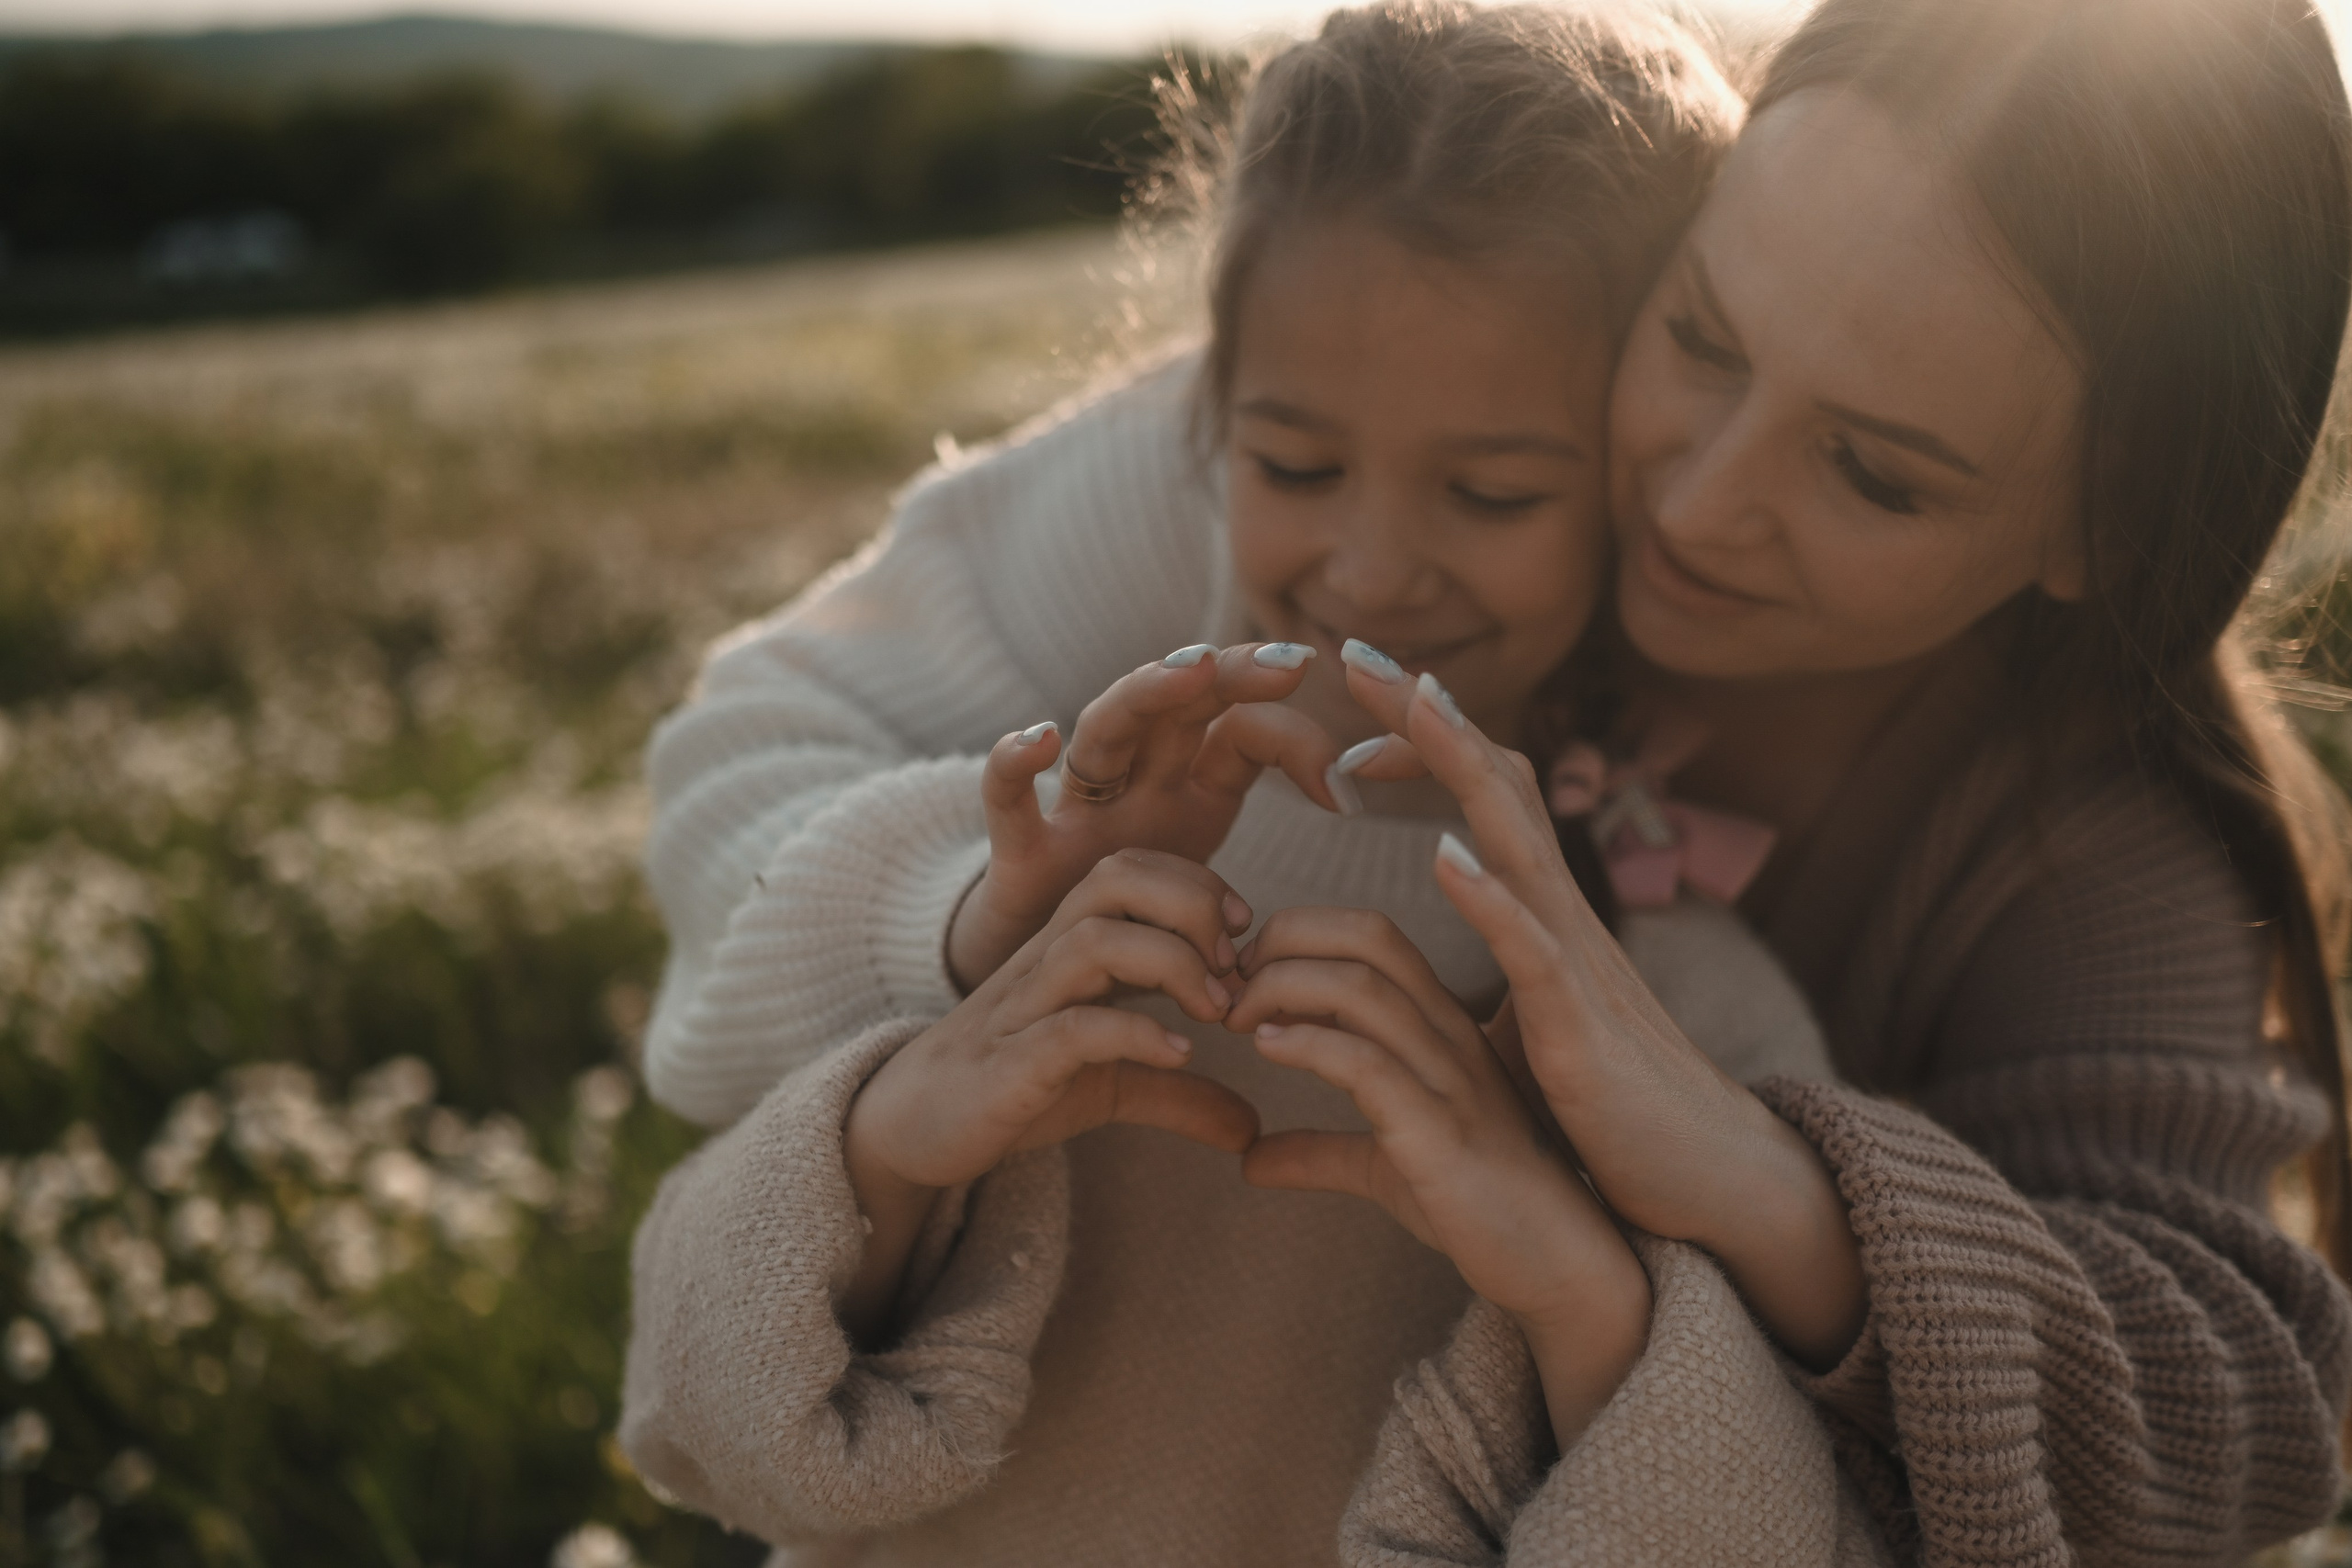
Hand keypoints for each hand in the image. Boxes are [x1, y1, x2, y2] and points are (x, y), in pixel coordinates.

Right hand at [841, 849, 1261, 1340]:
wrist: (913, 1127)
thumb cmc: (1014, 1085)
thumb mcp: (1110, 1084)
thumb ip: (1180, 1094)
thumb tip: (1254, 1128)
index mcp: (1071, 945)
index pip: (1132, 869)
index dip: (1196, 884)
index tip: (1243, 935)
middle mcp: (1047, 959)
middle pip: (1116, 880)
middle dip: (1190, 905)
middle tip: (1235, 964)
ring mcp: (1024, 1007)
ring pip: (1095, 940)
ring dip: (1172, 964)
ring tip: (1217, 1010)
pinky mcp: (1008, 1064)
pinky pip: (1072, 1029)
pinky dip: (1136, 1036)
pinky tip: (1180, 1057)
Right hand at [949, 642, 1350, 990]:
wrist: (1024, 1021)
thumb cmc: (1117, 978)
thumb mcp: (1199, 948)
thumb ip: (1239, 947)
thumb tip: (1290, 1007)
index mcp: (1185, 803)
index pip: (1245, 739)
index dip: (1300, 746)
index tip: (1349, 797)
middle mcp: (1133, 795)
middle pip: (1181, 707)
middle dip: (1234, 675)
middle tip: (1291, 663)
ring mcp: (1075, 820)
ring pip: (1106, 732)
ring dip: (1147, 693)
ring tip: (1192, 670)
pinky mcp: (1019, 862)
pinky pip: (1008, 804)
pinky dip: (1013, 767)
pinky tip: (1041, 739)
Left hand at [1228, 901, 1650, 1449]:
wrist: (1556, 1265)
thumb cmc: (1475, 1205)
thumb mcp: (1383, 1166)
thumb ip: (1319, 1151)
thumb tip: (1248, 1159)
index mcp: (1442, 1026)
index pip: (1371, 934)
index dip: (1299, 933)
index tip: (1244, 977)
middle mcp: (1451, 1035)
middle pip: (1366, 937)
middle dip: (1284, 939)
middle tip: (1229, 985)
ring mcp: (1450, 1079)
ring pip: (1362, 988)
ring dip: (1281, 987)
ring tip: (1235, 1017)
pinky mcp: (1440, 1133)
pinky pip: (1368, 1064)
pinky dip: (1307, 1045)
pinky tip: (1267, 1050)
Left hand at [1336, 649, 1866, 1369]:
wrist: (1700, 1185)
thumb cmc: (1596, 1120)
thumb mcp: (1501, 1047)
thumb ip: (1439, 1010)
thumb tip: (1364, 1010)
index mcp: (1540, 916)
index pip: (1477, 797)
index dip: (1417, 742)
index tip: (1345, 702)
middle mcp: (1561, 917)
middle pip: (1492, 783)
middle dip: (1423, 713)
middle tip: (1348, 649)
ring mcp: (1575, 964)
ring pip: (1516, 838)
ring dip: (1458, 768)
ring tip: (1407, 703)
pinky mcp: (1579, 1030)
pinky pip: (1535, 949)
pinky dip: (1492, 898)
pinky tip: (1444, 856)